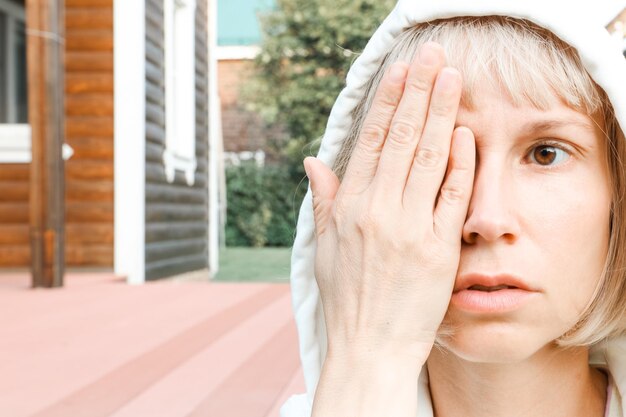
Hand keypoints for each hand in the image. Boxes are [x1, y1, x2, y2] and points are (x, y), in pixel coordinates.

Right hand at [305, 42, 475, 363]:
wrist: (370, 347)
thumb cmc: (347, 298)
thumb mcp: (323, 248)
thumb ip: (324, 201)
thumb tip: (313, 161)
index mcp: (348, 208)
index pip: (370, 142)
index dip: (387, 103)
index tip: (399, 73)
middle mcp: (377, 212)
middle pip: (402, 138)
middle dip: (418, 91)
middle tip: (431, 57)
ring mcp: (409, 228)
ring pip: (428, 157)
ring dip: (442, 113)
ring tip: (452, 77)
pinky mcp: (438, 248)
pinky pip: (452, 195)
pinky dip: (460, 161)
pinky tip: (465, 131)